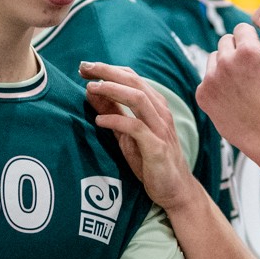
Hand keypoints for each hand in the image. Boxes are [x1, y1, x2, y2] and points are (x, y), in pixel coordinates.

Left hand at [83, 63, 200, 211]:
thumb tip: (91, 92)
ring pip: (138, 99)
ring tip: (91, 88)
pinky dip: (116, 121)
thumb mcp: (126, 134)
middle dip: (108, 72)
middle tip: (84, 68)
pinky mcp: (157, 148)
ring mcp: (160, 129)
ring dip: (113, 90)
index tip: (86, 68)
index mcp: (155, 106)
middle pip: (135, 82)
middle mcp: (160, 113)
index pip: (133, 78)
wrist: (175, 190)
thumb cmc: (150, 161)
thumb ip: (112, 113)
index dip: (109, 69)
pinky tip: (99, 121)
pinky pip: (136, 128)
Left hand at [198, 17, 259, 170]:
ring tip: (242, 84)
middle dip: (238, 51)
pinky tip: (232, 96)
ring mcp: (210, 79)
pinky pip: (206, 77)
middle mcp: (225, 63)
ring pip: (214, 58)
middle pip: (225, 41)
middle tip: (251, 73)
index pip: (241, 29)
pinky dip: (217, 83)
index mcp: (248, 52)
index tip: (259, 58)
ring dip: (226, 65)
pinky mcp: (202, 94)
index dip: (253, 42)